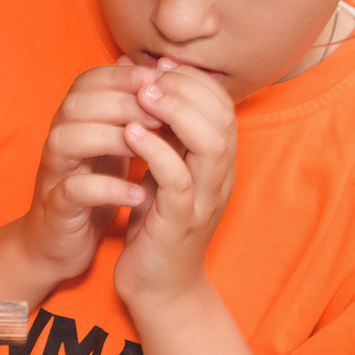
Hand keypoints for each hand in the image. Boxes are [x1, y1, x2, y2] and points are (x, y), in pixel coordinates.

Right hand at [17, 60, 157, 286]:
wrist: (61, 242)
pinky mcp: (55, 208)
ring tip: (149, 149)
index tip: (159, 81)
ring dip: (110, 138)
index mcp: (73, 121)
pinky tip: (139, 193)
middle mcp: (58, 140)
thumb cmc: (94, 186)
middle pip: (76, 105)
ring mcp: (53, 173)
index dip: (122, 77)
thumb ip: (133, 112)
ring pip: (67, 140)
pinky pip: (74, 191)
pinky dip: (107, 189)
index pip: (88, 81)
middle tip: (160, 114)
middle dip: (121, 103)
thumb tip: (162, 72)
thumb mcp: (117, 144)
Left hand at [115, 59, 237, 313]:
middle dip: (186, 87)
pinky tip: (132, 134)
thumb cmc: (157, 225)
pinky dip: (156, 151)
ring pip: (209, 142)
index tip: (160, 67)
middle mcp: (220, 177)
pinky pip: (178, 178)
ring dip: (176, 112)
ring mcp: (204, 199)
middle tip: (150, 77)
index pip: (222, 104)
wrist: (158, 287)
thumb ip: (164, 132)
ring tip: (143, 97)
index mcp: (218, 162)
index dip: (194, 79)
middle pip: (222, 116)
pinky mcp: (182, 221)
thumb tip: (148, 80)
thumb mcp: (164, 171)